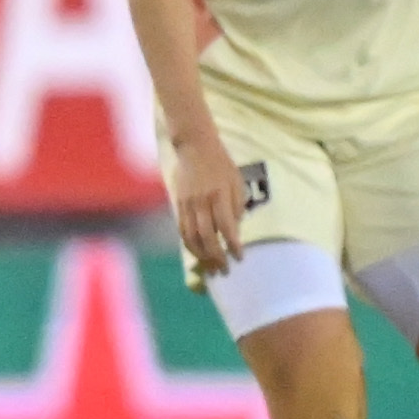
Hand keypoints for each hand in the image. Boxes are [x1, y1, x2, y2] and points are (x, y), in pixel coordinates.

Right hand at [169, 126, 245, 280]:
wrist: (194, 147)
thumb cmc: (221, 165)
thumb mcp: (236, 182)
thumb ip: (236, 207)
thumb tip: (234, 231)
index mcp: (219, 195)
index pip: (226, 227)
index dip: (233, 246)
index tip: (240, 258)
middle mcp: (202, 202)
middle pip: (207, 237)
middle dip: (216, 257)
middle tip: (224, 271)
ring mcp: (187, 204)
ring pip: (191, 237)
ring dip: (201, 256)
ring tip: (210, 268)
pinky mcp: (178, 204)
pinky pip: (182, 230)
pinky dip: (189, 245)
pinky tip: (197, 254)